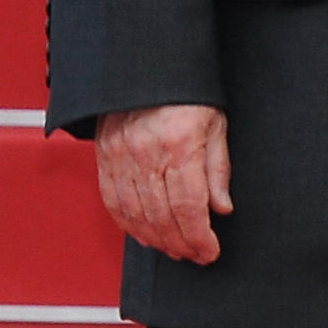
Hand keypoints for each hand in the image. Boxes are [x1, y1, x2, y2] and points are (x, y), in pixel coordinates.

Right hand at [94, 103, 229, 263]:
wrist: (147, 70)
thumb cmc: (187, 94)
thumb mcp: (216, 124)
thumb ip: (218, 169)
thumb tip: (222, 209)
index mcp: (179, 145)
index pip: (188, 206)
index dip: (199, 237)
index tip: (209, 252)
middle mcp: (147, 155)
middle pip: (162, 216)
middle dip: (181, 244)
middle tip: (195, 256)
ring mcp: (121, 158)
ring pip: (136, 214)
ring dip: (156, 240)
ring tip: (174, 250)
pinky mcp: (105, 159)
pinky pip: (113, 202)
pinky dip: (129, 225)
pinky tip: (145, 235)